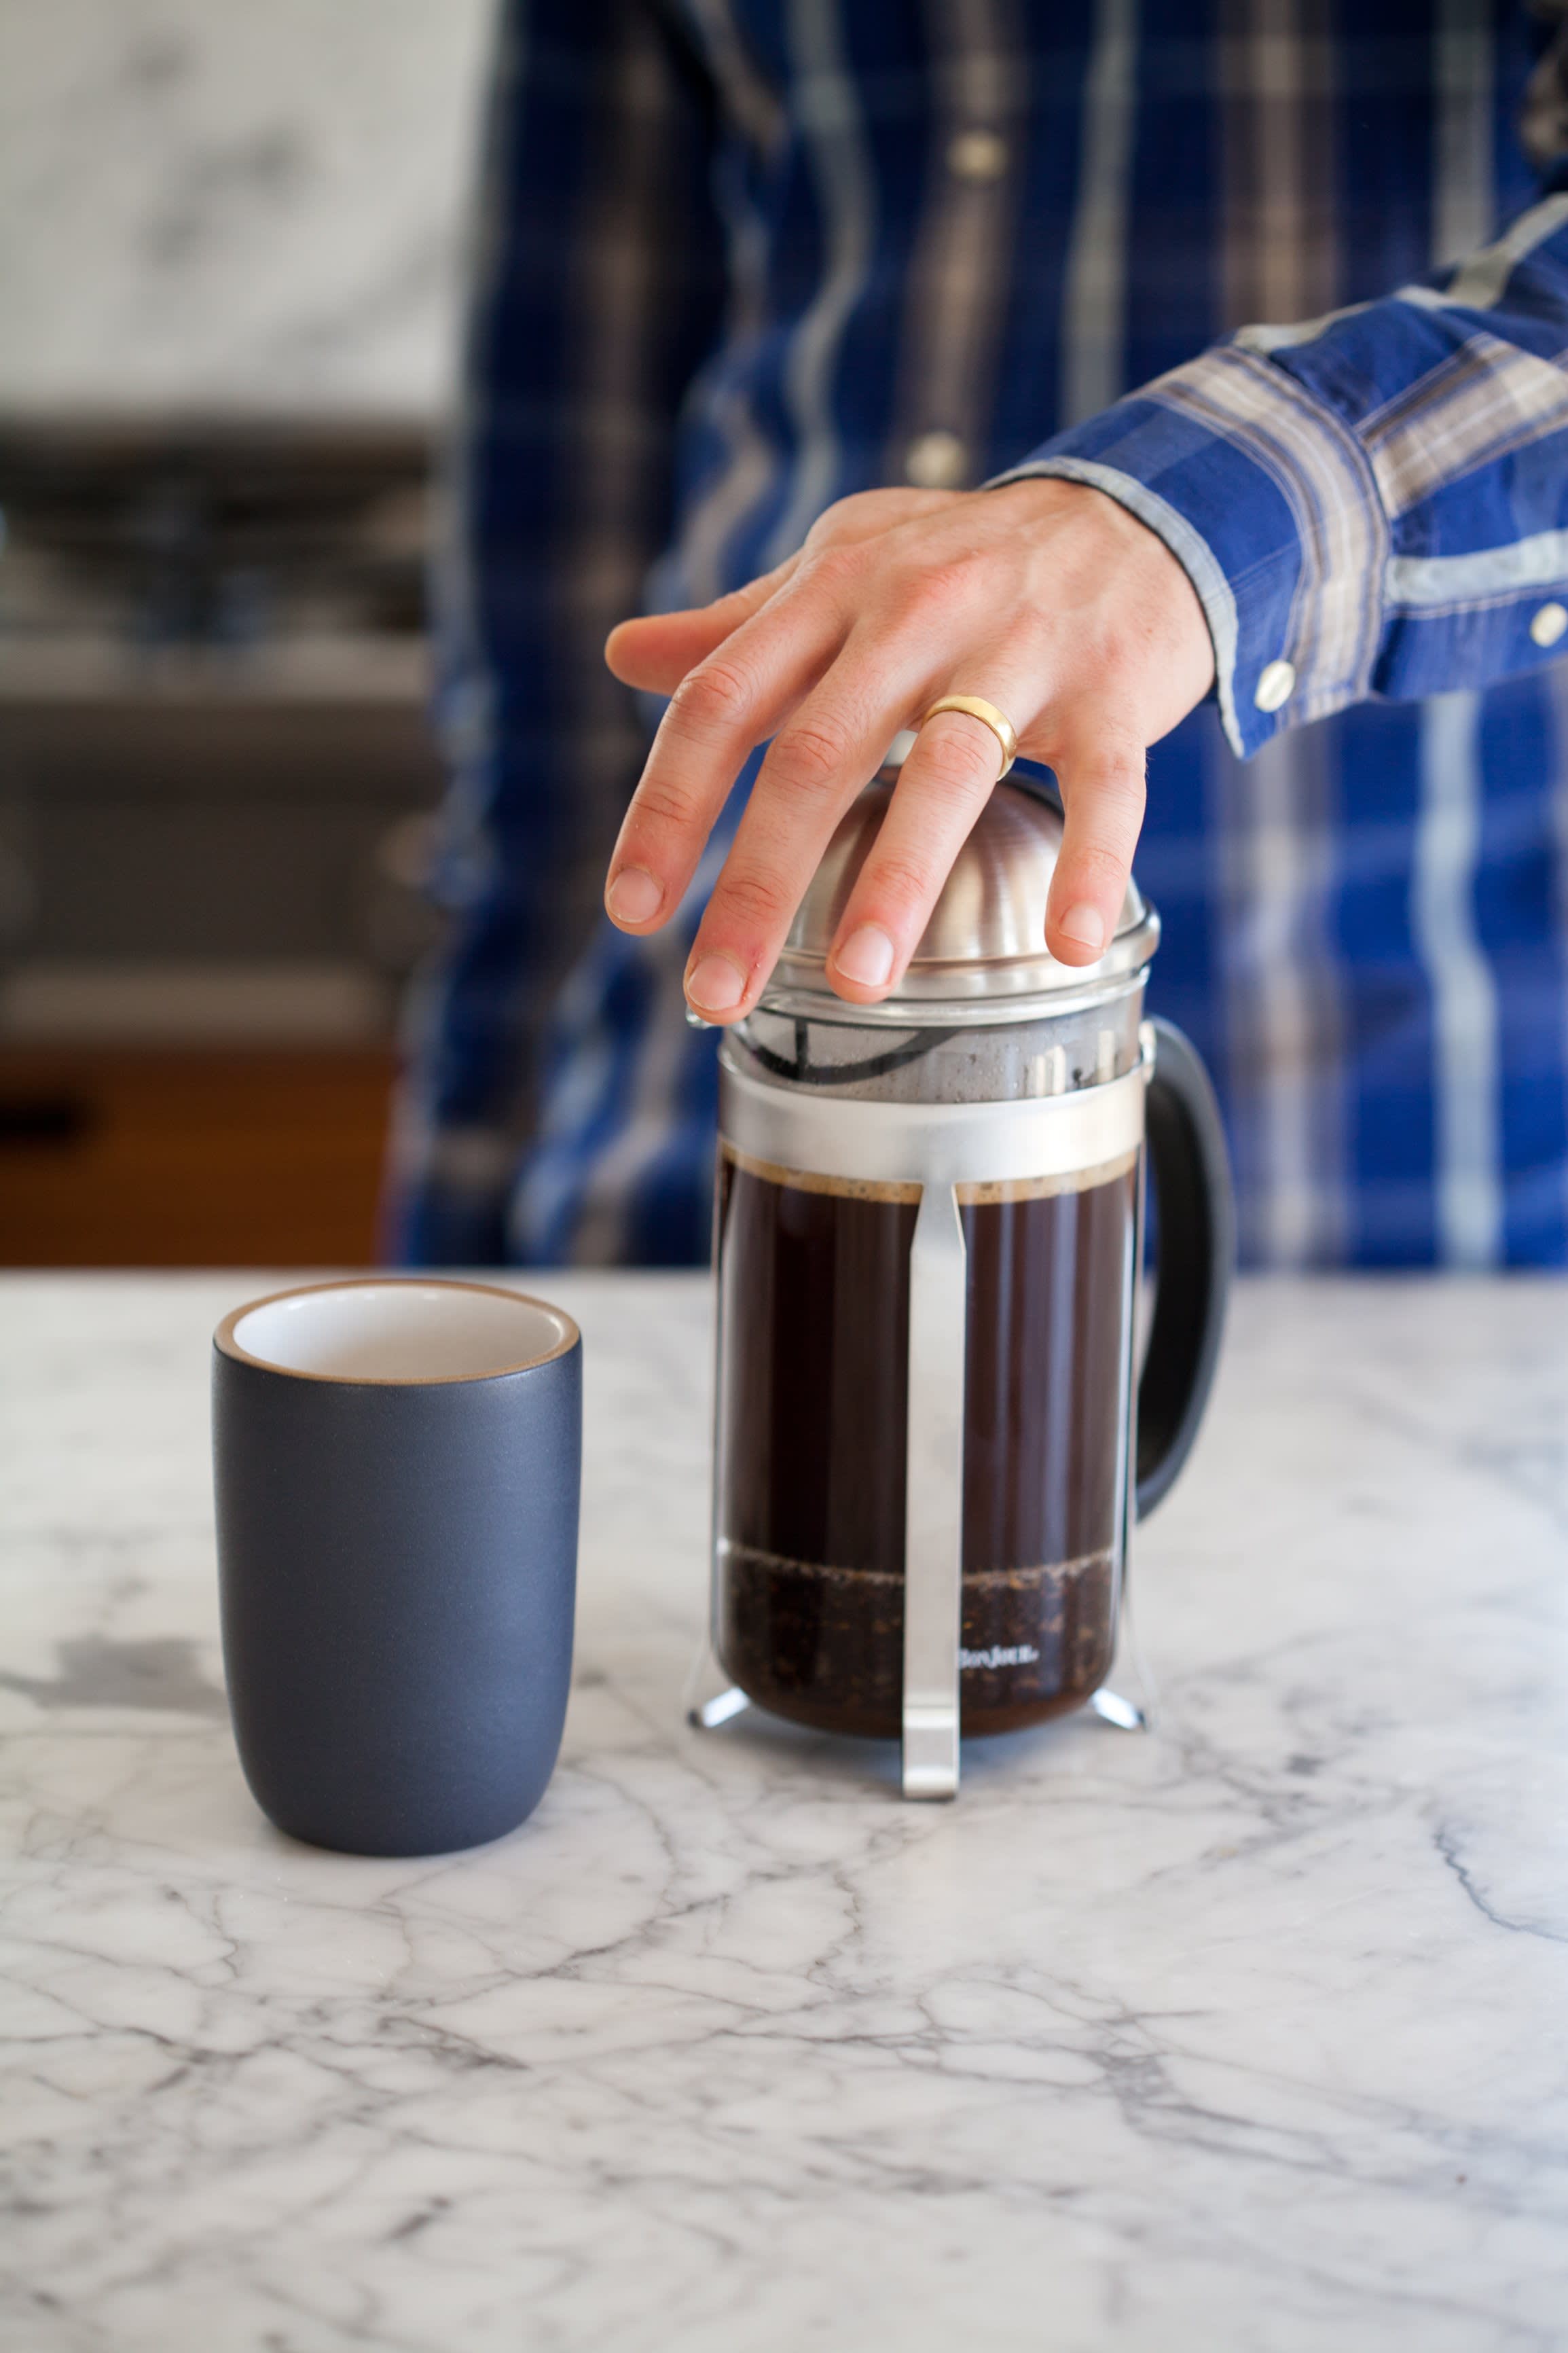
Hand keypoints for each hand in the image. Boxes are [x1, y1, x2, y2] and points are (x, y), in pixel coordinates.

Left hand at [601, 478, 1214, 1021]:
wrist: (1139, 511)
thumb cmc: (967, 561)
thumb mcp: (844, 567)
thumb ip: (740, 626)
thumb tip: (621, 653)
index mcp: (832, 588)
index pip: (723, 699)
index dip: (668, 805)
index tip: (633, 908)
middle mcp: (915, 611)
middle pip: (817, 753)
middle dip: (757, 883)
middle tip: (717, 993)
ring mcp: (1020, 650)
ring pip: (948, 771)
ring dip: (897, 884)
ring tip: (856, 985)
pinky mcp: (1115, 690)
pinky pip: (1104, 785)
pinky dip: (1088, 863)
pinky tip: (1064, 945)